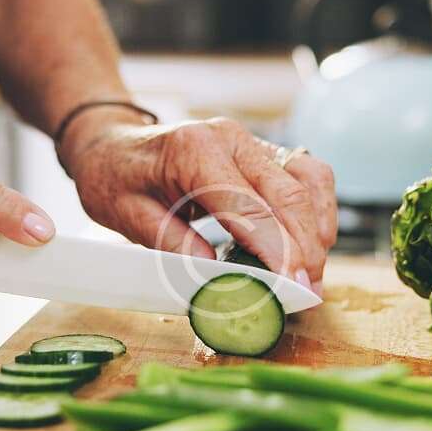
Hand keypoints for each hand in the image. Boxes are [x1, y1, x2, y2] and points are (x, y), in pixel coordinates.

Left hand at [59, 108, 336, 293]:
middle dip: (305, 247)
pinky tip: (314, 240)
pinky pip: (306, 173)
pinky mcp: (261, 150)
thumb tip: (216, 274)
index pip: (249, 205)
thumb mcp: (126, 214)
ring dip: (319, 227)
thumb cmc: (114, 177)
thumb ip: (170, 241)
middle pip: (288, 193)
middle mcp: (231, 138)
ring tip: (313, 273)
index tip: (292, 285)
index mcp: (194, 150)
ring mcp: (250, 140)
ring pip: (308, 178)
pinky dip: (318, 207)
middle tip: (309, 292)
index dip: (277, 248)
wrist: (112, 143)